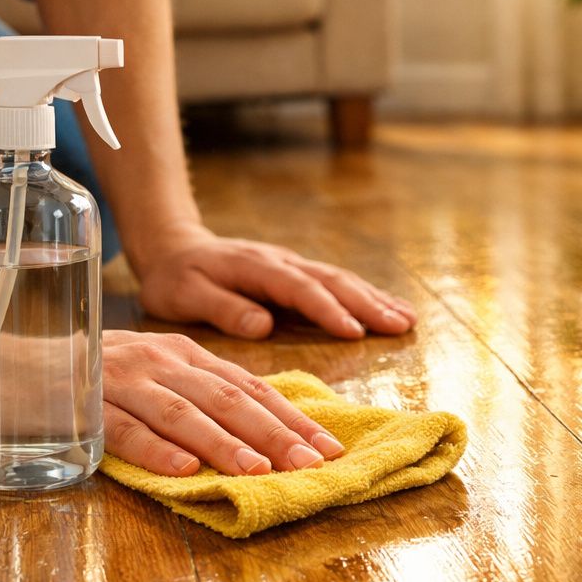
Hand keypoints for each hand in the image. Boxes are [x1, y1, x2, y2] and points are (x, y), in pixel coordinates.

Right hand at [102, 329, 344, 474]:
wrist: (13, 361)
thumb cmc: (97, 377)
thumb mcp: (158, 376)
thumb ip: (203, 396)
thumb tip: (265, 435)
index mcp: (185, 354)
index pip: (250, 386)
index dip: (291, 417)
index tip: (329, 448)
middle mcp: (161, 360)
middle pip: (227, 398)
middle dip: (274, 433)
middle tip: (310, 464)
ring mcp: (122, 379)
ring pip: (182, 412)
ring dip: (224, 443)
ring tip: (258, 471)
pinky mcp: (83, 404)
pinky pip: (123, 428)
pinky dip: (155, 450)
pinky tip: (183, 471)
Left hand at [132, 225, 416, 339]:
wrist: (174, 248)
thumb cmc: (175, 279)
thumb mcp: (184, 295)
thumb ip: (222, 308)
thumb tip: (263, 325)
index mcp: (256, 268)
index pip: (299, 289)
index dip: (328, 310)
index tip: (356, 333)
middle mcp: (282, 262)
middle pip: (331, 281)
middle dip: (368, 304)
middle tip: (400, 326)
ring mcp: (292, 266)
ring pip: (340, 279)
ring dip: (375, 299)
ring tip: (407, 320)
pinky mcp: (297, 274)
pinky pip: (336, 283)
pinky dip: (366, 296)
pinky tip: (390, 309)